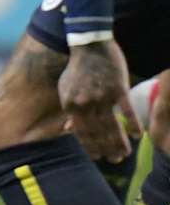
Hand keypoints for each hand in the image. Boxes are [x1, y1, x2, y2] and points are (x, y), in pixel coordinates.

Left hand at [59, 40, 135, 162]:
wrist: (88, 44)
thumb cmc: (77, 68)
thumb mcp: (66, 89)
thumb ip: (69, 109)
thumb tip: (68, 129)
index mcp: (70, 104)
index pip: (81, 131)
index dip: (90, 146)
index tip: (98, 157)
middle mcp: (85, 103)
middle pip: (98, 131)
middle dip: (106, 148)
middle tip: (116, 160)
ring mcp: (102, 96)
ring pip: (112, 125)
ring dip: (120, 142)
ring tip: (126, 154)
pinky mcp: (118, 88)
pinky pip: (127, 110)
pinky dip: (133, 124)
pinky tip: (138, 136)